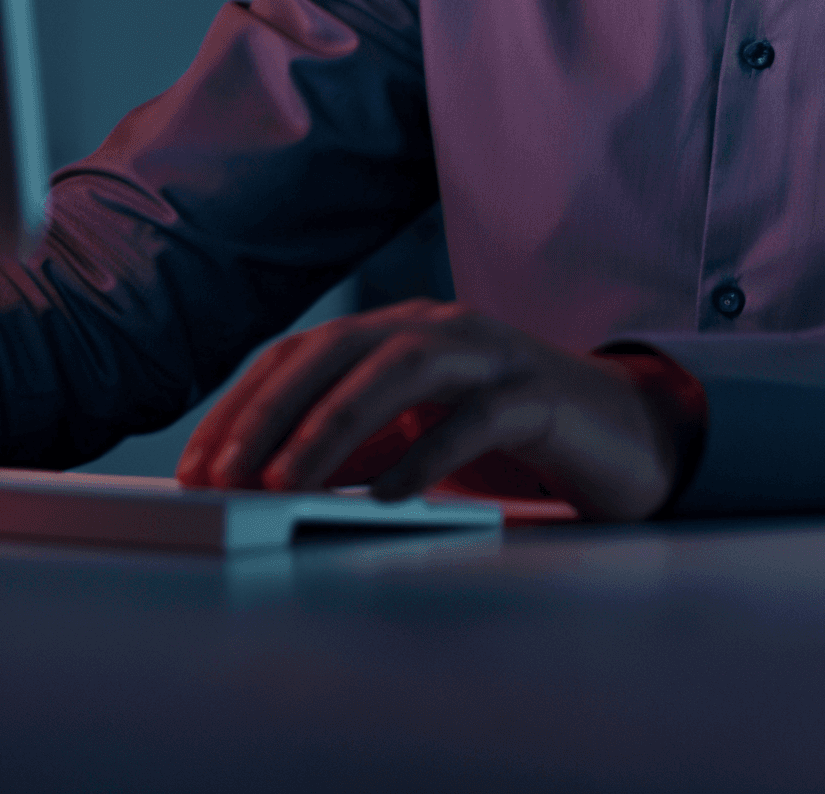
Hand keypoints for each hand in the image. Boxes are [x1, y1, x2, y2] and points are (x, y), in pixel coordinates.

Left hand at [176, 300, 695, 521]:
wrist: (626, 433)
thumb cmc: (507, 439)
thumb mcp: (415, 438)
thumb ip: (355, 447)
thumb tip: (267, 480)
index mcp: (400, 329)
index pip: (303, 352)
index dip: (244, 404)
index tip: (199, 464)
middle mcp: (439, 326)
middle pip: (339, 349)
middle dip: (272, 412)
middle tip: (224, 477)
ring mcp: (493, 353)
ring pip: (401, 370)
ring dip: (334, 427)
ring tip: (287, 485)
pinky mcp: (540, 396)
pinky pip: (475, 418)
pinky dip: (426, 454)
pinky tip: (389, 496)